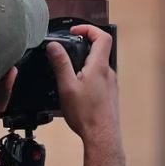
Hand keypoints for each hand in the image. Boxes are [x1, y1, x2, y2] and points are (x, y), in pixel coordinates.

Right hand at [46, 25, 120, 146]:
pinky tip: (76, 93)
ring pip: (98, 67)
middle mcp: (108, 73)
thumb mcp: (67, 87)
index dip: (88, 29)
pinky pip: (99, 80)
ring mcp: (110, 85)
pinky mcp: (109, 95)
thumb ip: (60, 64)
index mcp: (99, 67)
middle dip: (81, 48)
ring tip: (68, 77)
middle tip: (66, 54)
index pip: (102, 36)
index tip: (75, 31)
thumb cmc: (87, 115)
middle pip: (98, 51)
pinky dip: (87, 79)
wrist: (102, 137)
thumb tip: (54, 46)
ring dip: (83, 65)